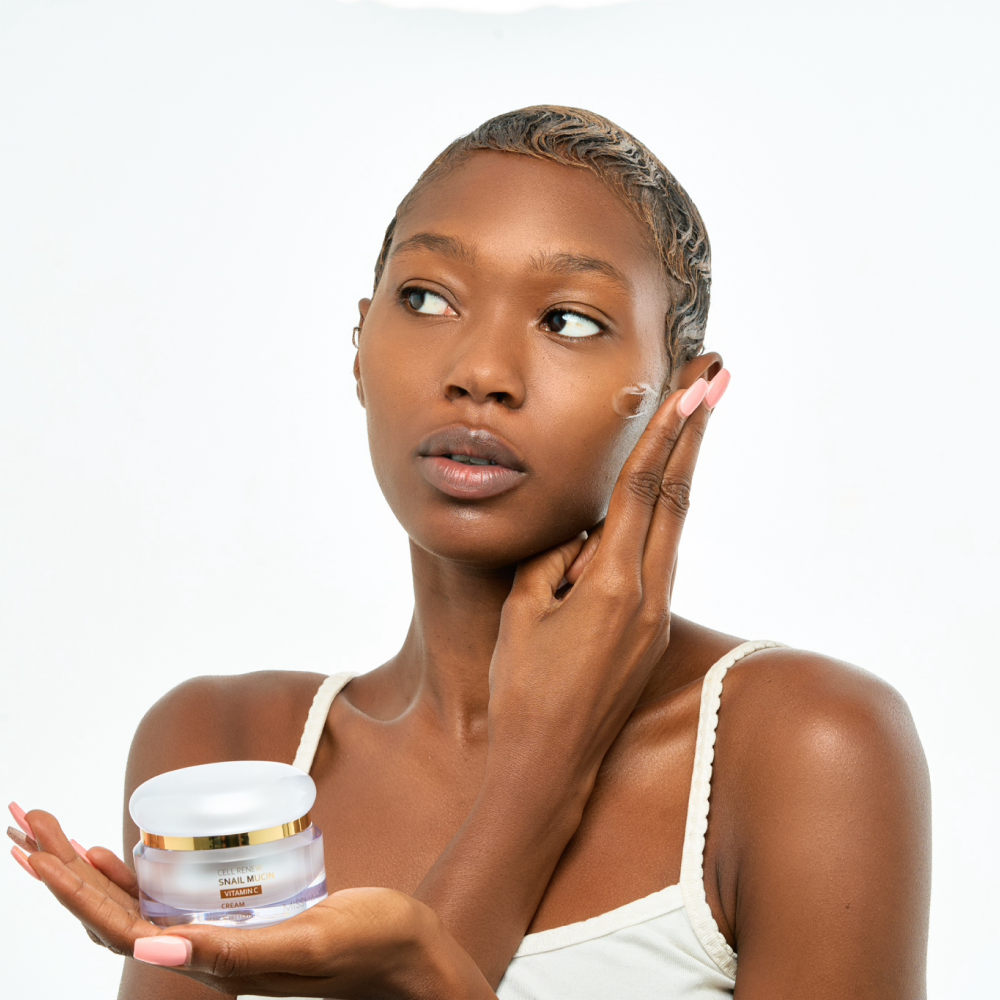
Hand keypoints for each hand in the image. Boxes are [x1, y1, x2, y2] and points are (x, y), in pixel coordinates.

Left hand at [10, 809, 496, 999]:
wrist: (405, 961)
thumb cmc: (367, 948)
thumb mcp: (307, 944)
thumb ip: (234, 953)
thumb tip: (150, 951)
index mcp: (207, 965)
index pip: (115, 922)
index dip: (67, 883)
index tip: (32, 841)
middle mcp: (199, 955)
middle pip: (108, 909)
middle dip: (59, 864)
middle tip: (23, 816)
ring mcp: (214, 939)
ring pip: (128, 906)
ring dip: (83, 870)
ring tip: (49, 834)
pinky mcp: (235, 923)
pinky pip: (163, 901)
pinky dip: (129, 876)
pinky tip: (120, 855)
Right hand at [485, 374, 714, 793]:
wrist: (550, 765)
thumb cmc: (523, 687)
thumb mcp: (523, 610)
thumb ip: (557, 559)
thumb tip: (587, 536)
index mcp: (613, 584)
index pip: (644, 489)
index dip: (668, 431)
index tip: (693, 384)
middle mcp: (648, 594)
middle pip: (678, 495)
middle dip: (696, 430)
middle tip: (716, 374)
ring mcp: (655, 614)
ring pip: (673, 524)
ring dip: (682, 468)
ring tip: (691, 418)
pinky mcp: (651, 630)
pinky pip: (658, 558)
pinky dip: (660, 515)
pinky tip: (655, 496)